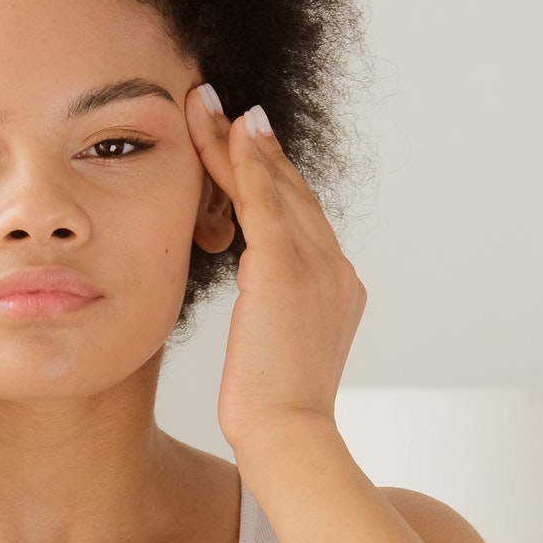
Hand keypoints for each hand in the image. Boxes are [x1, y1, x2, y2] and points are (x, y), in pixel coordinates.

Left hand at [183, 85, 366, 453]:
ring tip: (204, 103)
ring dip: (238, 139)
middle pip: (290, 191)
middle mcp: (336, 268)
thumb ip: (274, 323)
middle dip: (253, 146)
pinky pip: (261, 197)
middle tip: (218, 105)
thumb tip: (261, 320)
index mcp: (338, 289)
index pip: (299, 219)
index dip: (270, 178)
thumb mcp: (277, 359)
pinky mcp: (285, 267)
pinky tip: (226, 127)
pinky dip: (244, 159)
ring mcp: (317, 264)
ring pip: (273, 185)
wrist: (288, 439)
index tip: (243, 145)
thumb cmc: (274, 416)